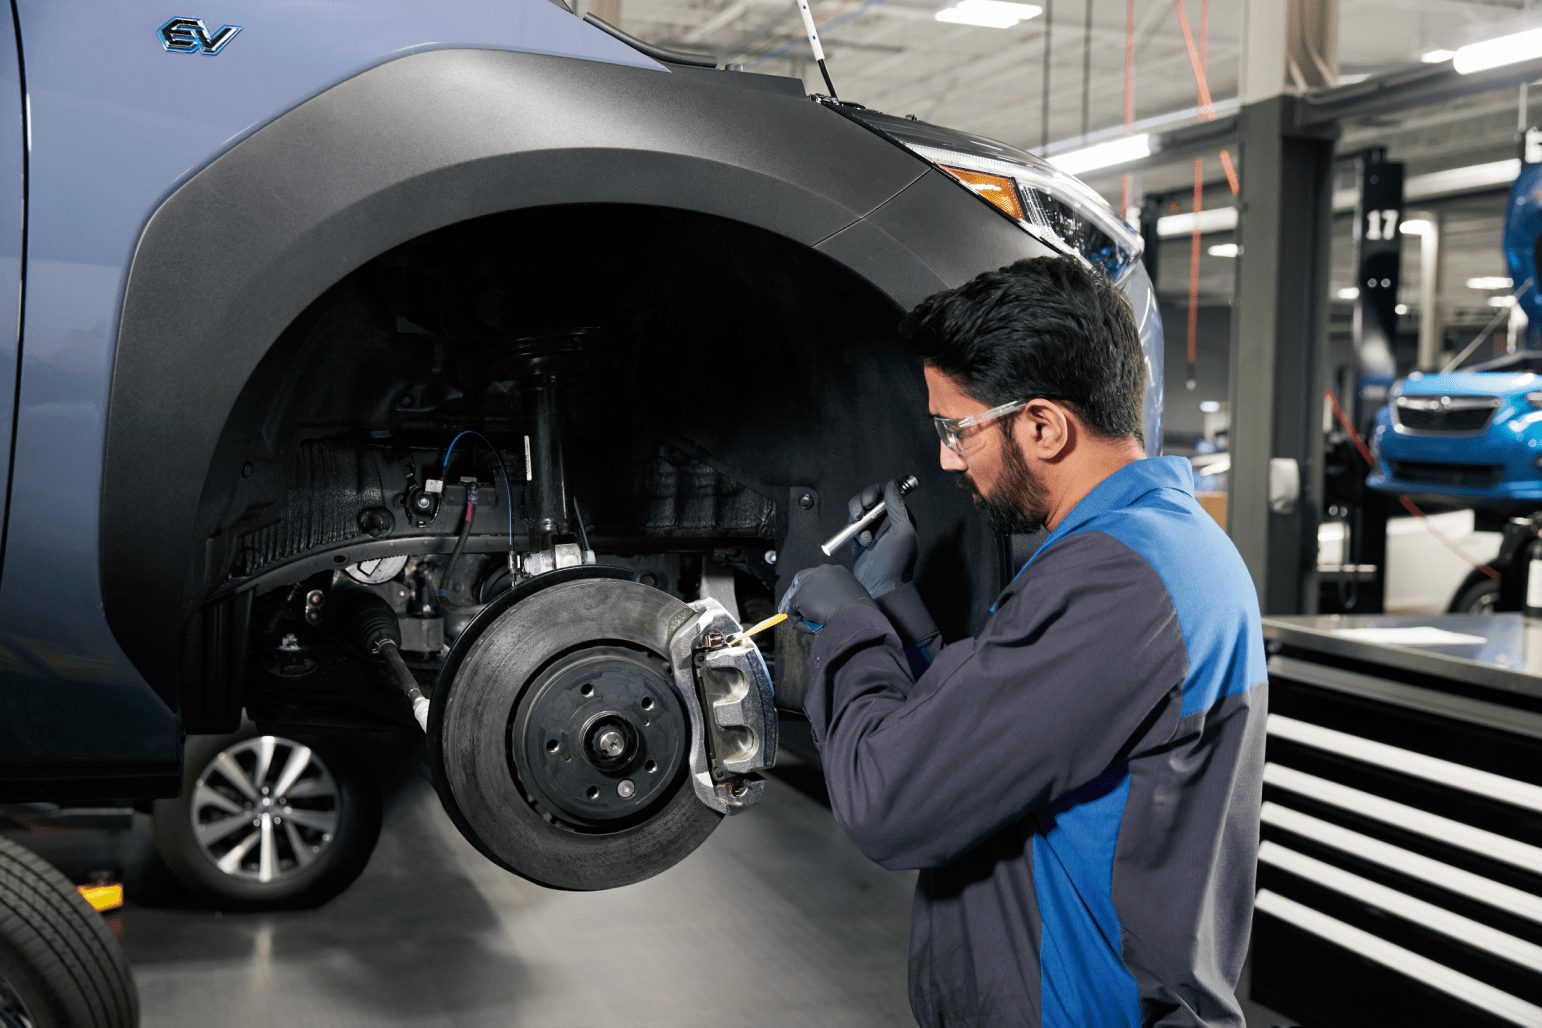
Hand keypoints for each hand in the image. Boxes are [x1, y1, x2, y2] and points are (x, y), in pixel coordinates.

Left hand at [778, 564, 877, 631]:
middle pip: (799, 581)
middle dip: (794, 596)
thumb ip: (837, 598)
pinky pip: (792, 612)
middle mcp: (820, 571)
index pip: (816, 577)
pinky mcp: (799, 596)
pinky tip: (812, 628)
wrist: (857, 616)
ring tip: (814, 626)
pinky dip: (799, 623)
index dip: (810, 589)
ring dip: (800, 615)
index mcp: (836, 571)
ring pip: (795, 599)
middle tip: (790, 610)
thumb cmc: (860, 613)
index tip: (808, 601)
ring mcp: (808, 583)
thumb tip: (826, 609)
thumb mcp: (851, 599)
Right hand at [848, 478, 917, 598]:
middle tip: (860, 513)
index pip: (886, 492)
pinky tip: (862, 543)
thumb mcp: (902, 530)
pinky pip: (851, 527)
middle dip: (861, 503)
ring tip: (863, 534)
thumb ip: (897, 505)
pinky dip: (854, 533)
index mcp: (899, 516)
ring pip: (858, 511)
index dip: (875, 491)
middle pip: (868, 498)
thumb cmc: (896, 562)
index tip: (869, 500)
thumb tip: (893, 483)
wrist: (882, 586)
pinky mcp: (859, 539)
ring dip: (857, 520)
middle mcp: (885, 520)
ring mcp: (872, 530)